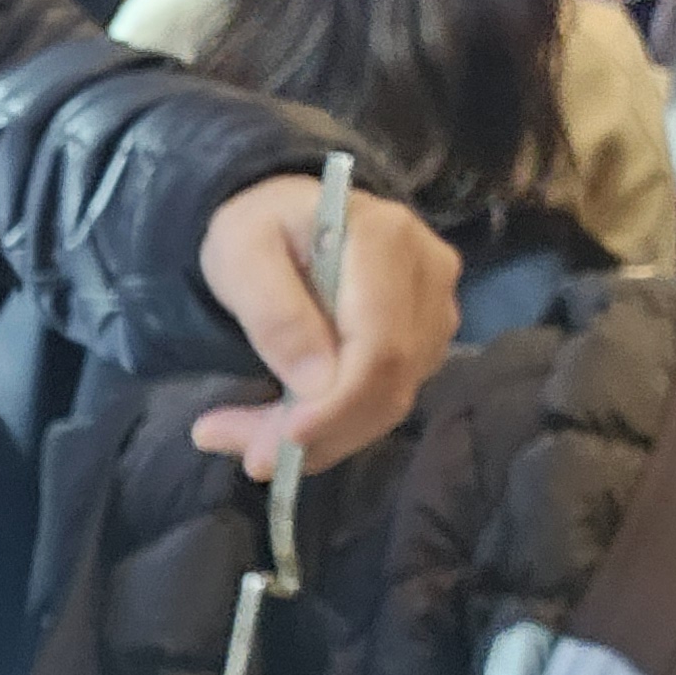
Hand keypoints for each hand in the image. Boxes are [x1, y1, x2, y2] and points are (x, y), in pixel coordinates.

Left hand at [188, 177, 461, 477]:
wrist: (285, 218)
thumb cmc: (260, 228)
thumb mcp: (240, 254)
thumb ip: (274, 312)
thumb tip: (317, 383)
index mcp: (384, 240)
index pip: (380, 346)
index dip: (337, 405)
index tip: (283, 441)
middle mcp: (428, 274)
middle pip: (390, 382)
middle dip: (321, 433)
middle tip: (249, 456)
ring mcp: (435, 309)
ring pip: (390, 402)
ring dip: (322, 437)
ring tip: (250, 442)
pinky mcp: (426, 340)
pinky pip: (386, 400)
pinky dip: (335, 427)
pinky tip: (285, 426)